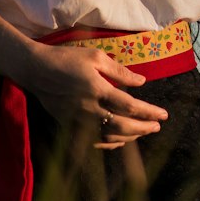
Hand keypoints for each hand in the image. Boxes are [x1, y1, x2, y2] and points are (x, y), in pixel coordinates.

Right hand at [27, 44, 168, 149]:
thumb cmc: (66, 58)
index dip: (149, 112)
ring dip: (130, 137)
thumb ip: (119, 71)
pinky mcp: (69, 126)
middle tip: (157, 127)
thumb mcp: (95, 56)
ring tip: (143, 132)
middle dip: (143, 128)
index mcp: (97, 88)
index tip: (163, 115)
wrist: (36, 70)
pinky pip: (93, 141)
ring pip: (109, 136)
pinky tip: (121, 140)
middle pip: (123, 125)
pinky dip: (110, 143)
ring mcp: (78, 120)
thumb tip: (141, 82)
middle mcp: (89, 108)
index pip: (130, 105)